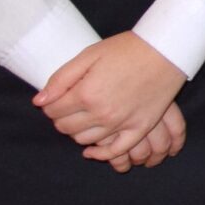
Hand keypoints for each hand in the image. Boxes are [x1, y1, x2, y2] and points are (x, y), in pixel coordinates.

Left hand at [35, 32, 185, 162]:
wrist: (165, 50)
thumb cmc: (126, 49)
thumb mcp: (89, 55)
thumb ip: (61, 79)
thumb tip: (39, 102)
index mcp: (86, 93)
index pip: (53, 110)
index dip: (50, 104)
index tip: (57, 98)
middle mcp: (101, 113)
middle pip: (66, 127)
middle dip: (61, 118)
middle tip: (69, 107)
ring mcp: (121, 123)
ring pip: (85, 140)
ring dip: (78, 132)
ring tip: (83, 118)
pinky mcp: (139, 127)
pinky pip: (116, 151)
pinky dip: (101, 155)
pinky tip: (93, 151)